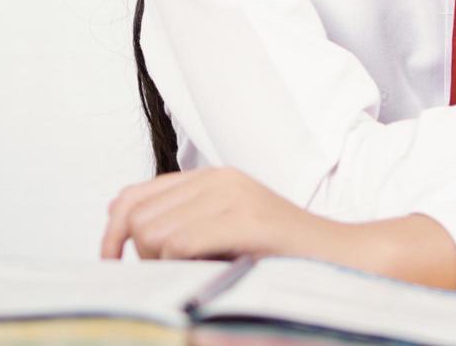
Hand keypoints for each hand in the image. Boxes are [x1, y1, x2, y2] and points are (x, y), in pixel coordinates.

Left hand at [99, 166, 348, 261]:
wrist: (343, 259)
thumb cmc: (284, 257)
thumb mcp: (225, 233)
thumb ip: (182, 223)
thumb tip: (122, 224)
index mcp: (212, 178)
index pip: (135, 195)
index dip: (112, 232)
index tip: (113, 263)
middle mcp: (219, 179)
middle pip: (138, 217)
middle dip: (143, 257)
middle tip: (175, 277)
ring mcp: (232, 196)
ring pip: (153, 233)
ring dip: (164, 265)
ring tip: (199, 275)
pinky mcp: (243, 218)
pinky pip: (178, 243)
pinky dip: (180, 267)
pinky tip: (208, 274)